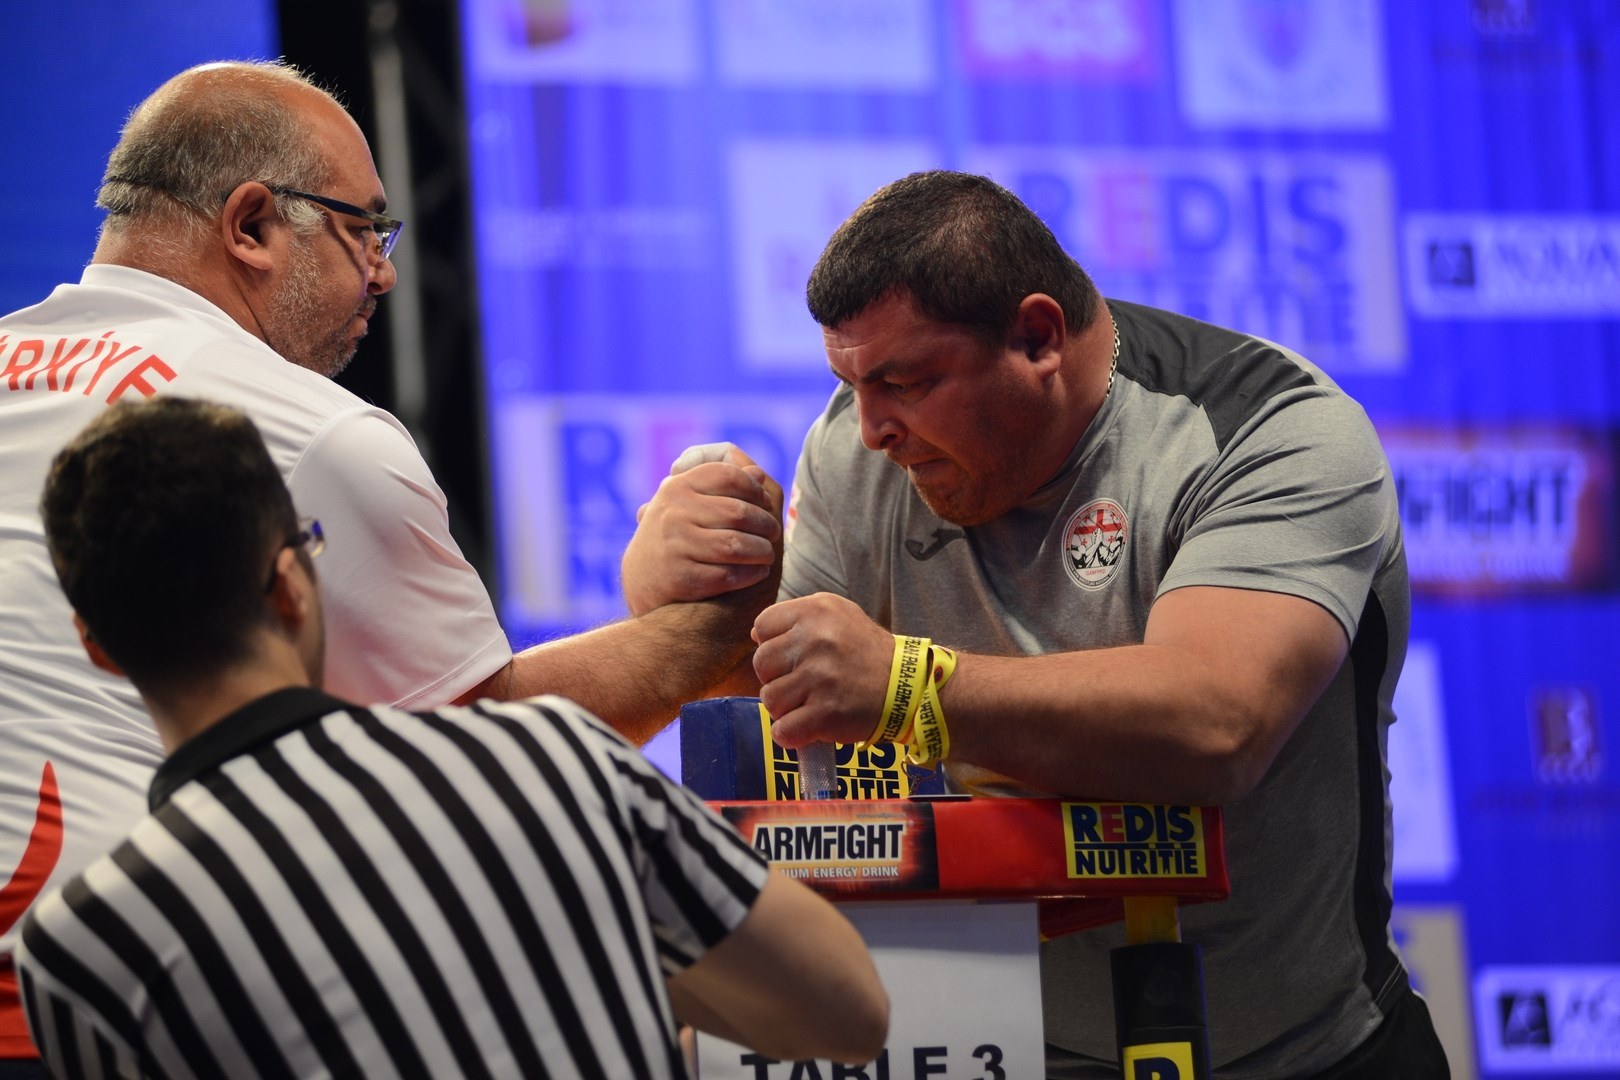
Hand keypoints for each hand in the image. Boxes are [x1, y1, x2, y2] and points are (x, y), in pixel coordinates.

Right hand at [621, 443, 783, 615]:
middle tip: (774, 533)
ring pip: (736, 545)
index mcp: (676, 488)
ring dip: (762, 551)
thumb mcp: (687, 503)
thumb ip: (721, 486)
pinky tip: (758, 572)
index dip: (754, 488)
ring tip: (768, 554)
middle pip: (738, 512)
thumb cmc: (677, 535)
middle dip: (766, 523)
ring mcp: (674, 546)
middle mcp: (673, 514)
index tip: (765, 500)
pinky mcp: (680, 579)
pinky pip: (728, 574)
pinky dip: (751, 574)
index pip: (727, 475)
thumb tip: (759, 474)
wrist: (642, 581)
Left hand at [751, 593, 895, 746]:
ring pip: (769, 699)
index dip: (774, 645)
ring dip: (786, 708)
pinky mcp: (825, 712)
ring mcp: (820, 677)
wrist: (908, 687)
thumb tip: (756, 637)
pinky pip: (783, 730)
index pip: (762, 626)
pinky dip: (792, 734)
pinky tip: (810, 726)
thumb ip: (797, 620)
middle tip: (805, 683)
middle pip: (761, 664)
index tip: (795, 657)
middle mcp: (816, 639)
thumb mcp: (838, 615)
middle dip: (778, 677)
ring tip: (811, 704)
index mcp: (816, 611)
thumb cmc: (867, 652)